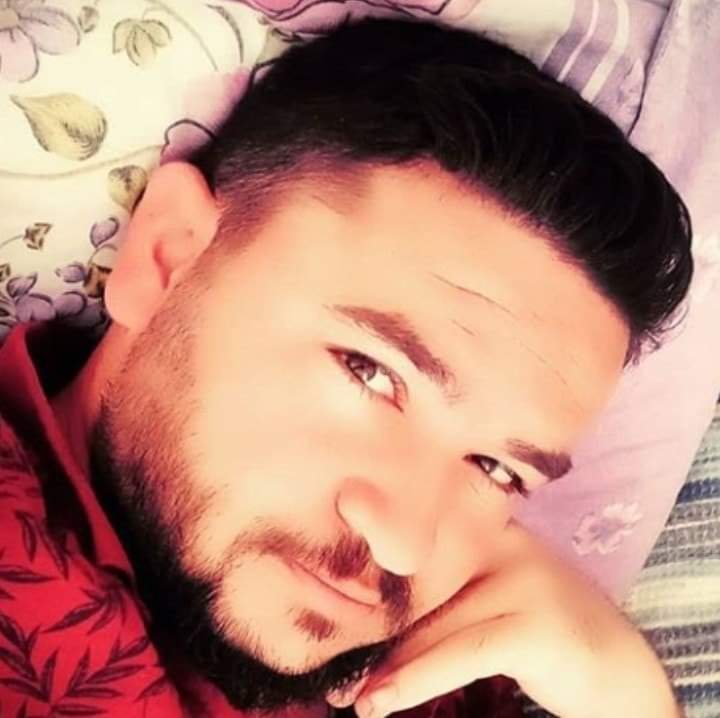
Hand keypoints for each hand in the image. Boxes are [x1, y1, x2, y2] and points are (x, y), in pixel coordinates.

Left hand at [331, 524, 680, 717]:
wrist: (620, 672)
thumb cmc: (539, 633)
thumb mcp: (487, 602)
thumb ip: (443, 595)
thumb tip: (371, 619)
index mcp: (487, 527)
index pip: (422, 526)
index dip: (376, 522)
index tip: (335, 514)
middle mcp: (503, 540)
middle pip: (418, 578)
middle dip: (367, 614)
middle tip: (322, 642)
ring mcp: (522, 578)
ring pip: (432, 621)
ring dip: (384, 664)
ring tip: (347, 693)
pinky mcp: (535, 624)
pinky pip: (461, 652)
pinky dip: (415, 679)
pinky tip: (381, 701)